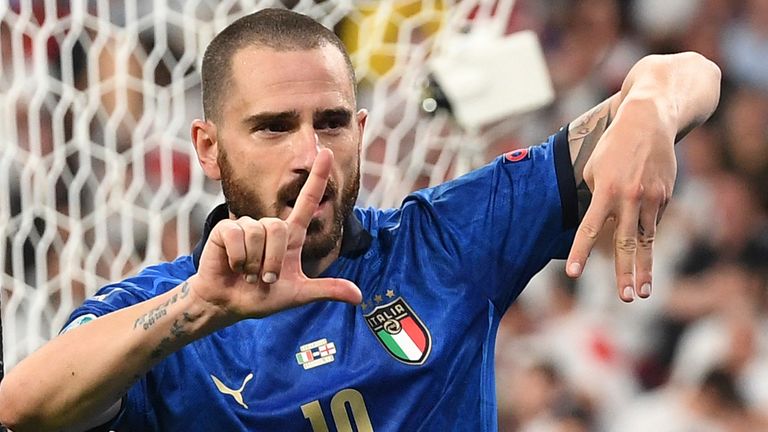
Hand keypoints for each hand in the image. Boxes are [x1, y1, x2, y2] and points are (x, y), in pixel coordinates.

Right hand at [191, 148, 361, 319]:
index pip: (308, 200)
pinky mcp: (226, 230)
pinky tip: (233, 265)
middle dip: (272, 261)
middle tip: (264, 278)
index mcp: (291, 235)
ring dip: (255, 263)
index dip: (318, 177)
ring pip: (259, 233)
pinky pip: (239, 236)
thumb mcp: (298, 294)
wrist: (228, 304)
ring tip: (248, 274)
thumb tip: (359, 297)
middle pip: (279, 227)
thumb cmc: (261, 297)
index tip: (326, 152)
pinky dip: (238, 258)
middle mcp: (270, 226)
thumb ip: (327, 290)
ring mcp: (247, 225)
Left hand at [566, 98, 676, 301]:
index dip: (580, 252)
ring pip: (646, 241)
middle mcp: (629, 198)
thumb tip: (599, 224)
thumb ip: (595, 198)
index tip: (573, 273)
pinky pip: (652, 223)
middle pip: (625, 243)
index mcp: (605, 191)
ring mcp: (650, 199)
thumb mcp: (594, 167)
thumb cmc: (613, 146)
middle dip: (625, 273)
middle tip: (625, 298)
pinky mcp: (665, 198)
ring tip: (642, 293)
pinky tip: (644, 254)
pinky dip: (646, 238)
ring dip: (644, 269)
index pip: (589, 229)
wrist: (650, 121)